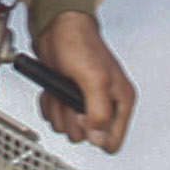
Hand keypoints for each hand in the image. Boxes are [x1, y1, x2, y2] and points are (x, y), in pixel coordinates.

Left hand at [34, 12, 136, 153]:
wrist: (55, 28)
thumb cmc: (78, 44)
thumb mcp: (94, 78)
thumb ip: (100, 112)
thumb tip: (99, 138)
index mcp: (121, 100)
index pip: (112, 141)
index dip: (95, 133)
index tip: (84, 113)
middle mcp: (105, 104)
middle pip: (85, 136)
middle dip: (71, 116)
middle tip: (71, 93)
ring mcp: (84, 103)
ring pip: (66, 128)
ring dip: (58, 108)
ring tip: (61, 85)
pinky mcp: (66, 100)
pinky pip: (54, 118)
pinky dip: (49, 104)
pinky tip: (53, 88)